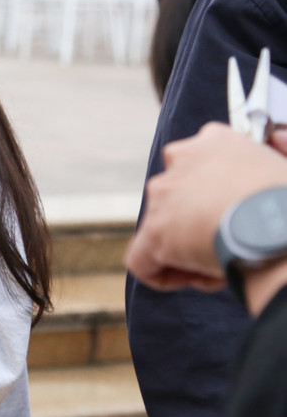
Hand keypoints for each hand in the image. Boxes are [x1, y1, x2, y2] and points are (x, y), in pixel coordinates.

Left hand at [126, 123, 286, 293]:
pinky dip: (163, 274)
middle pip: (178, 197)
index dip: (216, 194)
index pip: (200, 164)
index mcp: (214, 140)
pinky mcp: (155, 230)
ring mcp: (163, 193)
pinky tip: (196, 278)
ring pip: (163, 228)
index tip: (238, 213)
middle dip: (199, 223)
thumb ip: (281, 147)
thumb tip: (277, 137)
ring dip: (189, 248)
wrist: (281, 225)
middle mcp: (180, 159)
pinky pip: (143, 259)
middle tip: (232, 241)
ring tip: (227, 261)